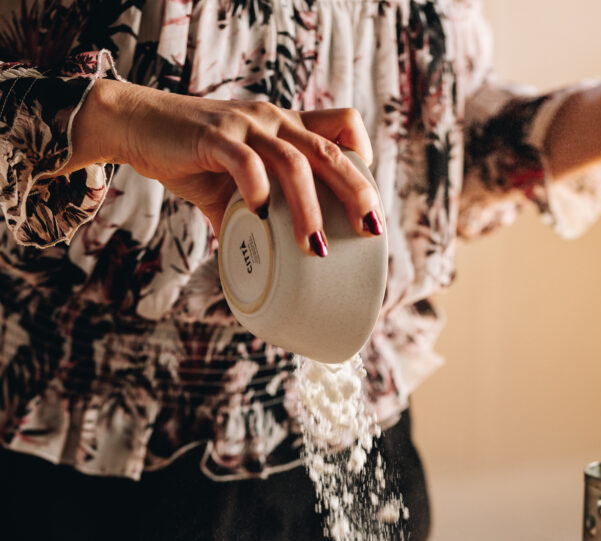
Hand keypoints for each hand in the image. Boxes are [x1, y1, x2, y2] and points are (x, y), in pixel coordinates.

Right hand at [66, 78, 381, 250]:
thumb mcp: (230, 184)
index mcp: (284, 127)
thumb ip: (251, 214)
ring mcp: (245, 126)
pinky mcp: (213, 137)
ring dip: (310, 210)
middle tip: (370, 231)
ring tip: (317, 249)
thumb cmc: (188, 155)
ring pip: (294, 163)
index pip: (343, 126)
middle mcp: (273, 121)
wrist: (135, 125)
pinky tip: (262, 218)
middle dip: (358, 192)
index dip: (364, 158)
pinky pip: (246, 162)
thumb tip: (263, 263)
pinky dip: (259, 191)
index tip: (366, 202)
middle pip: (332, 150)